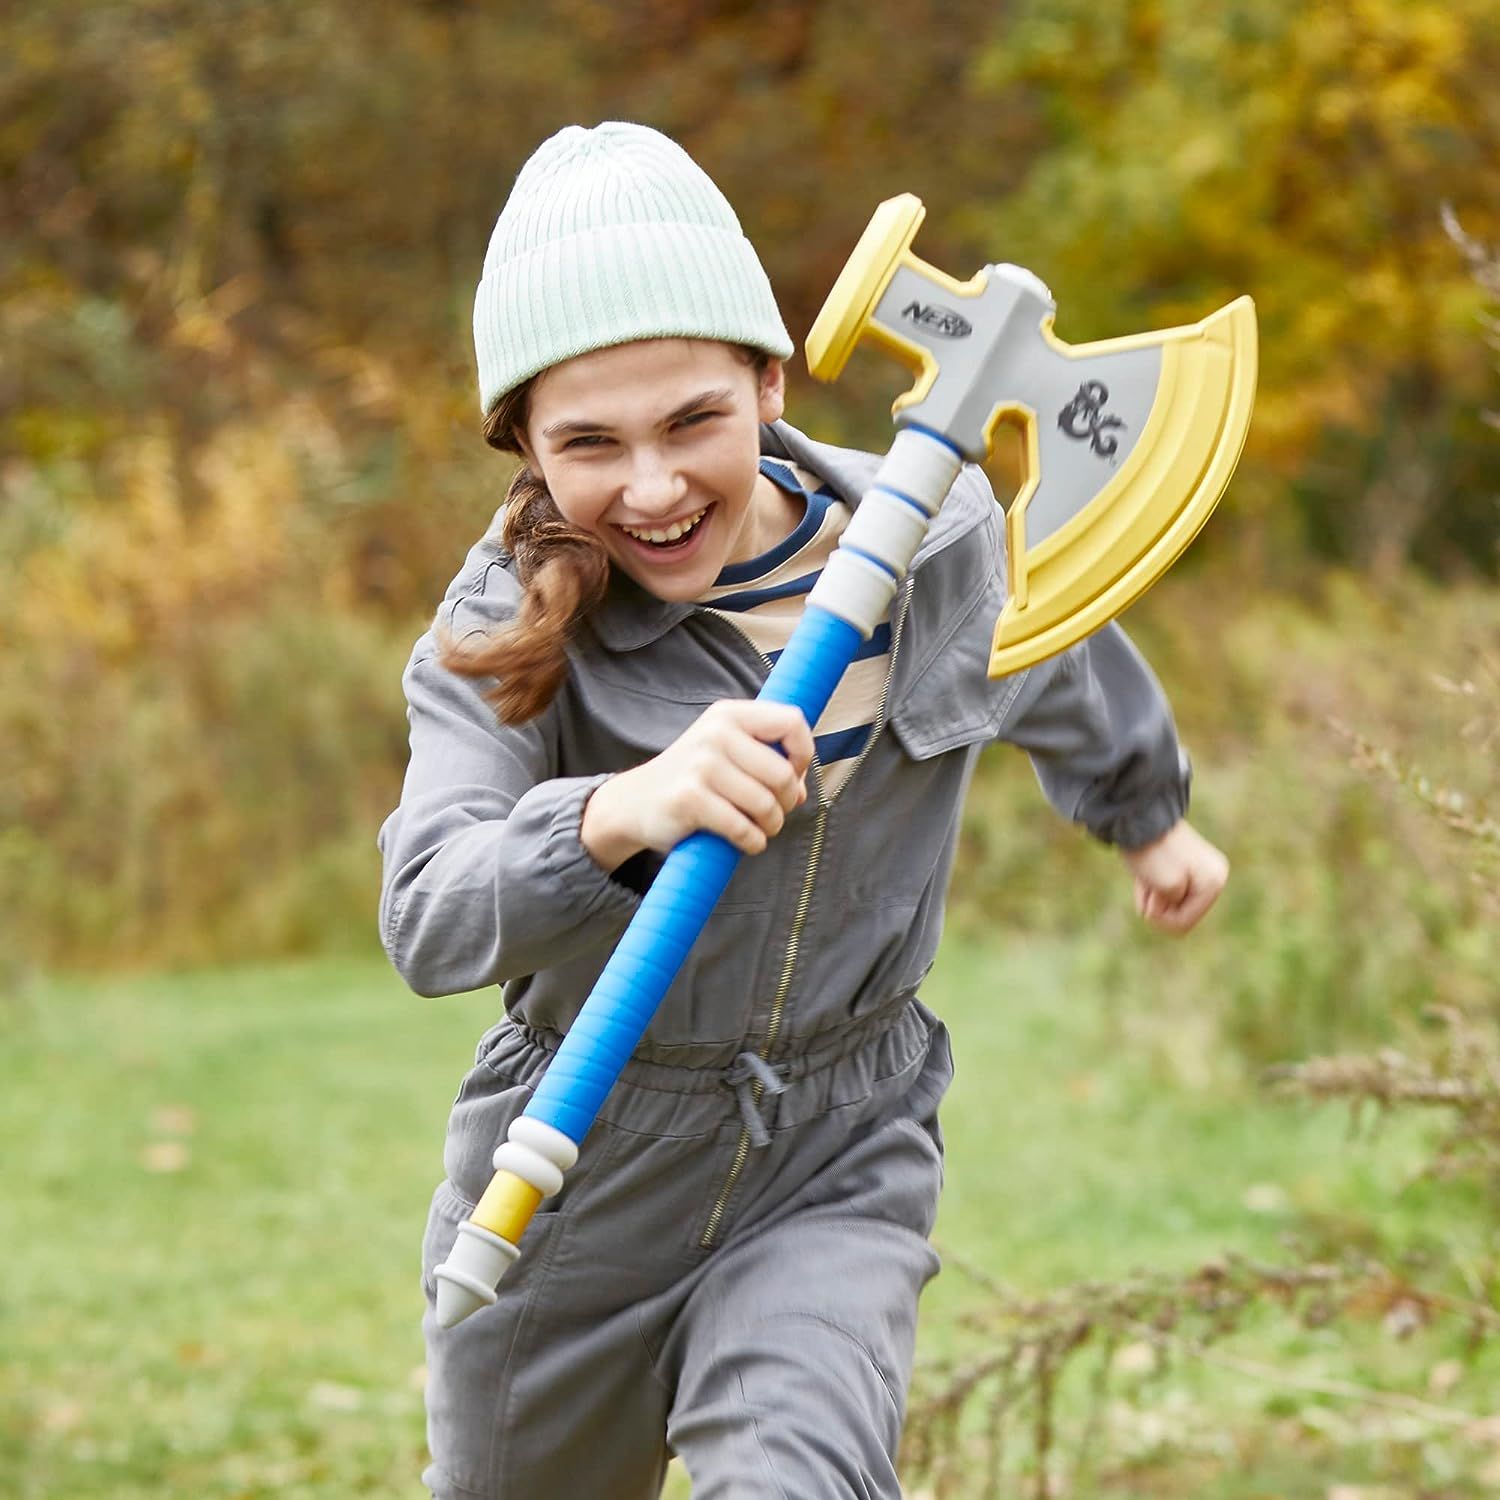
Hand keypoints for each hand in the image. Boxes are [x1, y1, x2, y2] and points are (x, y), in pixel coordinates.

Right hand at [582, 700, 812, 867]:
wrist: (635, 802)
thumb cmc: (692, 779)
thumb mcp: (726, 754)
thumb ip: (766, 761)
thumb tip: (800, 790)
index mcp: (730, 715)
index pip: (792, 722)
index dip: (803, 755)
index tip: (791, 776)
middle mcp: (716, 733)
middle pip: (782, 773)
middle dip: (787, 802)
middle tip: (773, 812)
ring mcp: (701, 764)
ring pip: (765, 804)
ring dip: (771, 826)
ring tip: (760, 828)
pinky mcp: (690, 798)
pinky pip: (742, 828)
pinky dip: (752, 842)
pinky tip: (746, 841)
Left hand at [1120, 819, 1228, 934]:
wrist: (1139, 816)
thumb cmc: (1152, 852)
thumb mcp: (1165, 888)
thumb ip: (1173, 910)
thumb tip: (1172, 907)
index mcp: (1214, 883)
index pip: (1182, 924)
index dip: (1158, 914)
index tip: (1151, 889)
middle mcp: (1214, 877)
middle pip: (1178, 915)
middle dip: (1157, 904)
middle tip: (1148, 879)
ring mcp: (1201, 871)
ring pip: (1170, 903)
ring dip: (1152, 894)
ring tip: (1147, 872)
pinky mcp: (1185, 866)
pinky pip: (1166, 890)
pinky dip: (1151, 885)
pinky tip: (1147, 870)